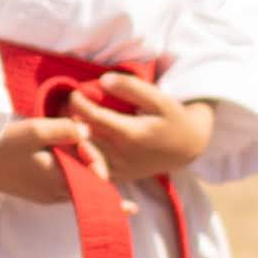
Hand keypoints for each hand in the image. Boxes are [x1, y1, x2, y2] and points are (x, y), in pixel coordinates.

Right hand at [0, 116, 111, 207]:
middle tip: (93, 150)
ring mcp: (42, 195)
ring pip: (73, 187)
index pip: (96, 180)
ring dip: (81, 173)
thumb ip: (65, 130)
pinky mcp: (31, 191)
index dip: (98, 159)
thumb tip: (88, 131)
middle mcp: (53, 195)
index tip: (87, 137)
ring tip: (86, 155)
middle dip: (95, 170)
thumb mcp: (34, 130)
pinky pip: (60, 186)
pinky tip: (64, 158)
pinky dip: (68, 175)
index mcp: (58, 182)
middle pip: (87, 187)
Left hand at [74, 70, 216, 182]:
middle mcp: (121, 155)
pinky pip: (89, 168)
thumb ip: (131, 87)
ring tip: (73, 119)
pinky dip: (81, 153)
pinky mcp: (118, 177)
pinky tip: (82, 139)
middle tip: (69, 105)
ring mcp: (118, 169)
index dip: (78, 103)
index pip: (92, 118)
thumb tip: (103, 80)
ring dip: (74, 136)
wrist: (188, 147)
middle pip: (82, 136)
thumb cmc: (172, 118)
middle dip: (71, 118)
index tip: (76, 92)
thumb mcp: (159, 98)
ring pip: (82, 153)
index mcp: (130, 134)